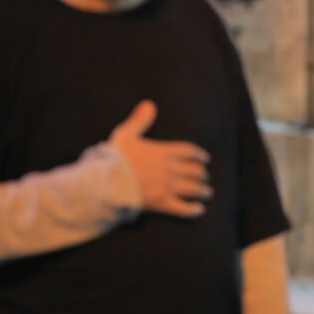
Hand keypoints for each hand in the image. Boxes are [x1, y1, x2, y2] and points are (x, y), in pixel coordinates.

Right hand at [110, 100, 210, 217]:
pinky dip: (192, 210)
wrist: (106, 183)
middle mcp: (169, 169)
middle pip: (195, 170)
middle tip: (204, 176)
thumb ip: (139, 120)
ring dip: (202, 191)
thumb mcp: (125, 134)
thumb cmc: (114, 158)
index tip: (205, 159)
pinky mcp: (161, 203)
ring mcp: (166, 187)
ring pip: (192, 188)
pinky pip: (182, 208)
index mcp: (163, 152)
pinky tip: (199, 210)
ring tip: (207, 193)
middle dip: (202, 174)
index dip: (200, 155)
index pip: (190, 151)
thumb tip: (149, 104)